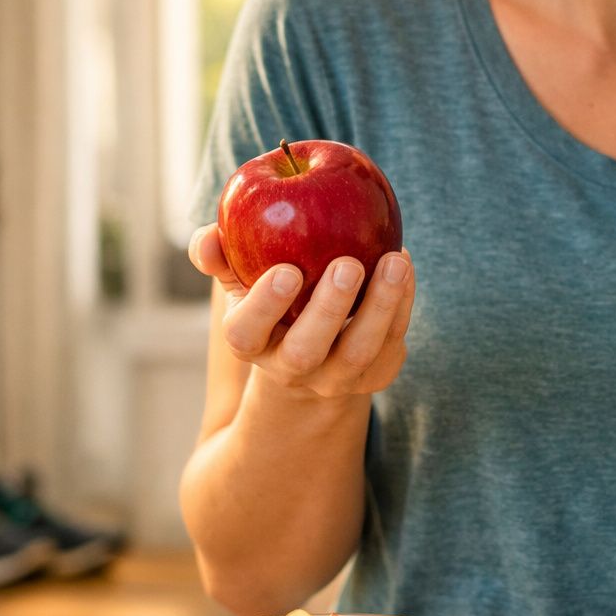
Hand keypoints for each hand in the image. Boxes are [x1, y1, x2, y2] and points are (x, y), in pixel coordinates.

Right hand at [187, 224, 414, 398]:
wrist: (315, 352)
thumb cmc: (272, 299)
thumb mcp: (240, 279)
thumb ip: (219, 255)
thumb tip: (209, 238)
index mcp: (250, 342)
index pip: (246, 333)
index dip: (264, 305)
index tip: (288, 270)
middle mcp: (291, 368)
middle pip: (306, 350)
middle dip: (328, 308)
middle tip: (348, 264)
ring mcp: (335, 377)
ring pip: (359, 352)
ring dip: (380, 306)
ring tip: (395, 260)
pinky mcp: (375, 375)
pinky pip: (392, 343)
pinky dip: (403, 304)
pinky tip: (405, 265)